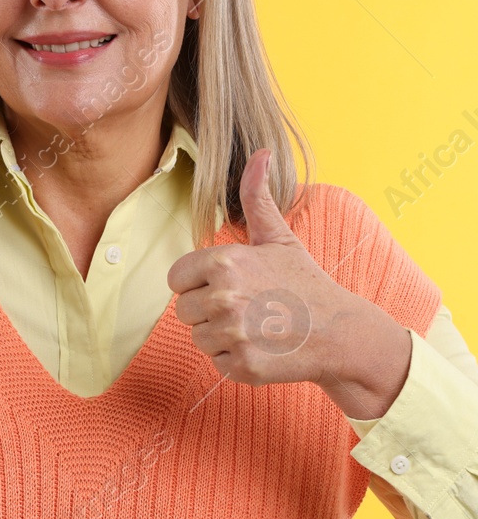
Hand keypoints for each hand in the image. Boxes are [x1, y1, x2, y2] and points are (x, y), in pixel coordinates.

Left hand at [168, 148, 411, 416]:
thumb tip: (260, 153)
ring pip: (198, 337)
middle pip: (184, 310)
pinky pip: (216, 362)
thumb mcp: (279, 238)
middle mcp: (225, 297)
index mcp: (225, 262)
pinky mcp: (243, 365)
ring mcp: (233, 333)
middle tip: (250, 308)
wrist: (342, 333)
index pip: (177, 279)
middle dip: (210, 311)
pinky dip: (236, 360)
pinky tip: (264, 347)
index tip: (230, 286)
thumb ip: (257, 198)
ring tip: (258, 327)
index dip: (199, 284)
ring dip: (222, 336)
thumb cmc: (304, 283)